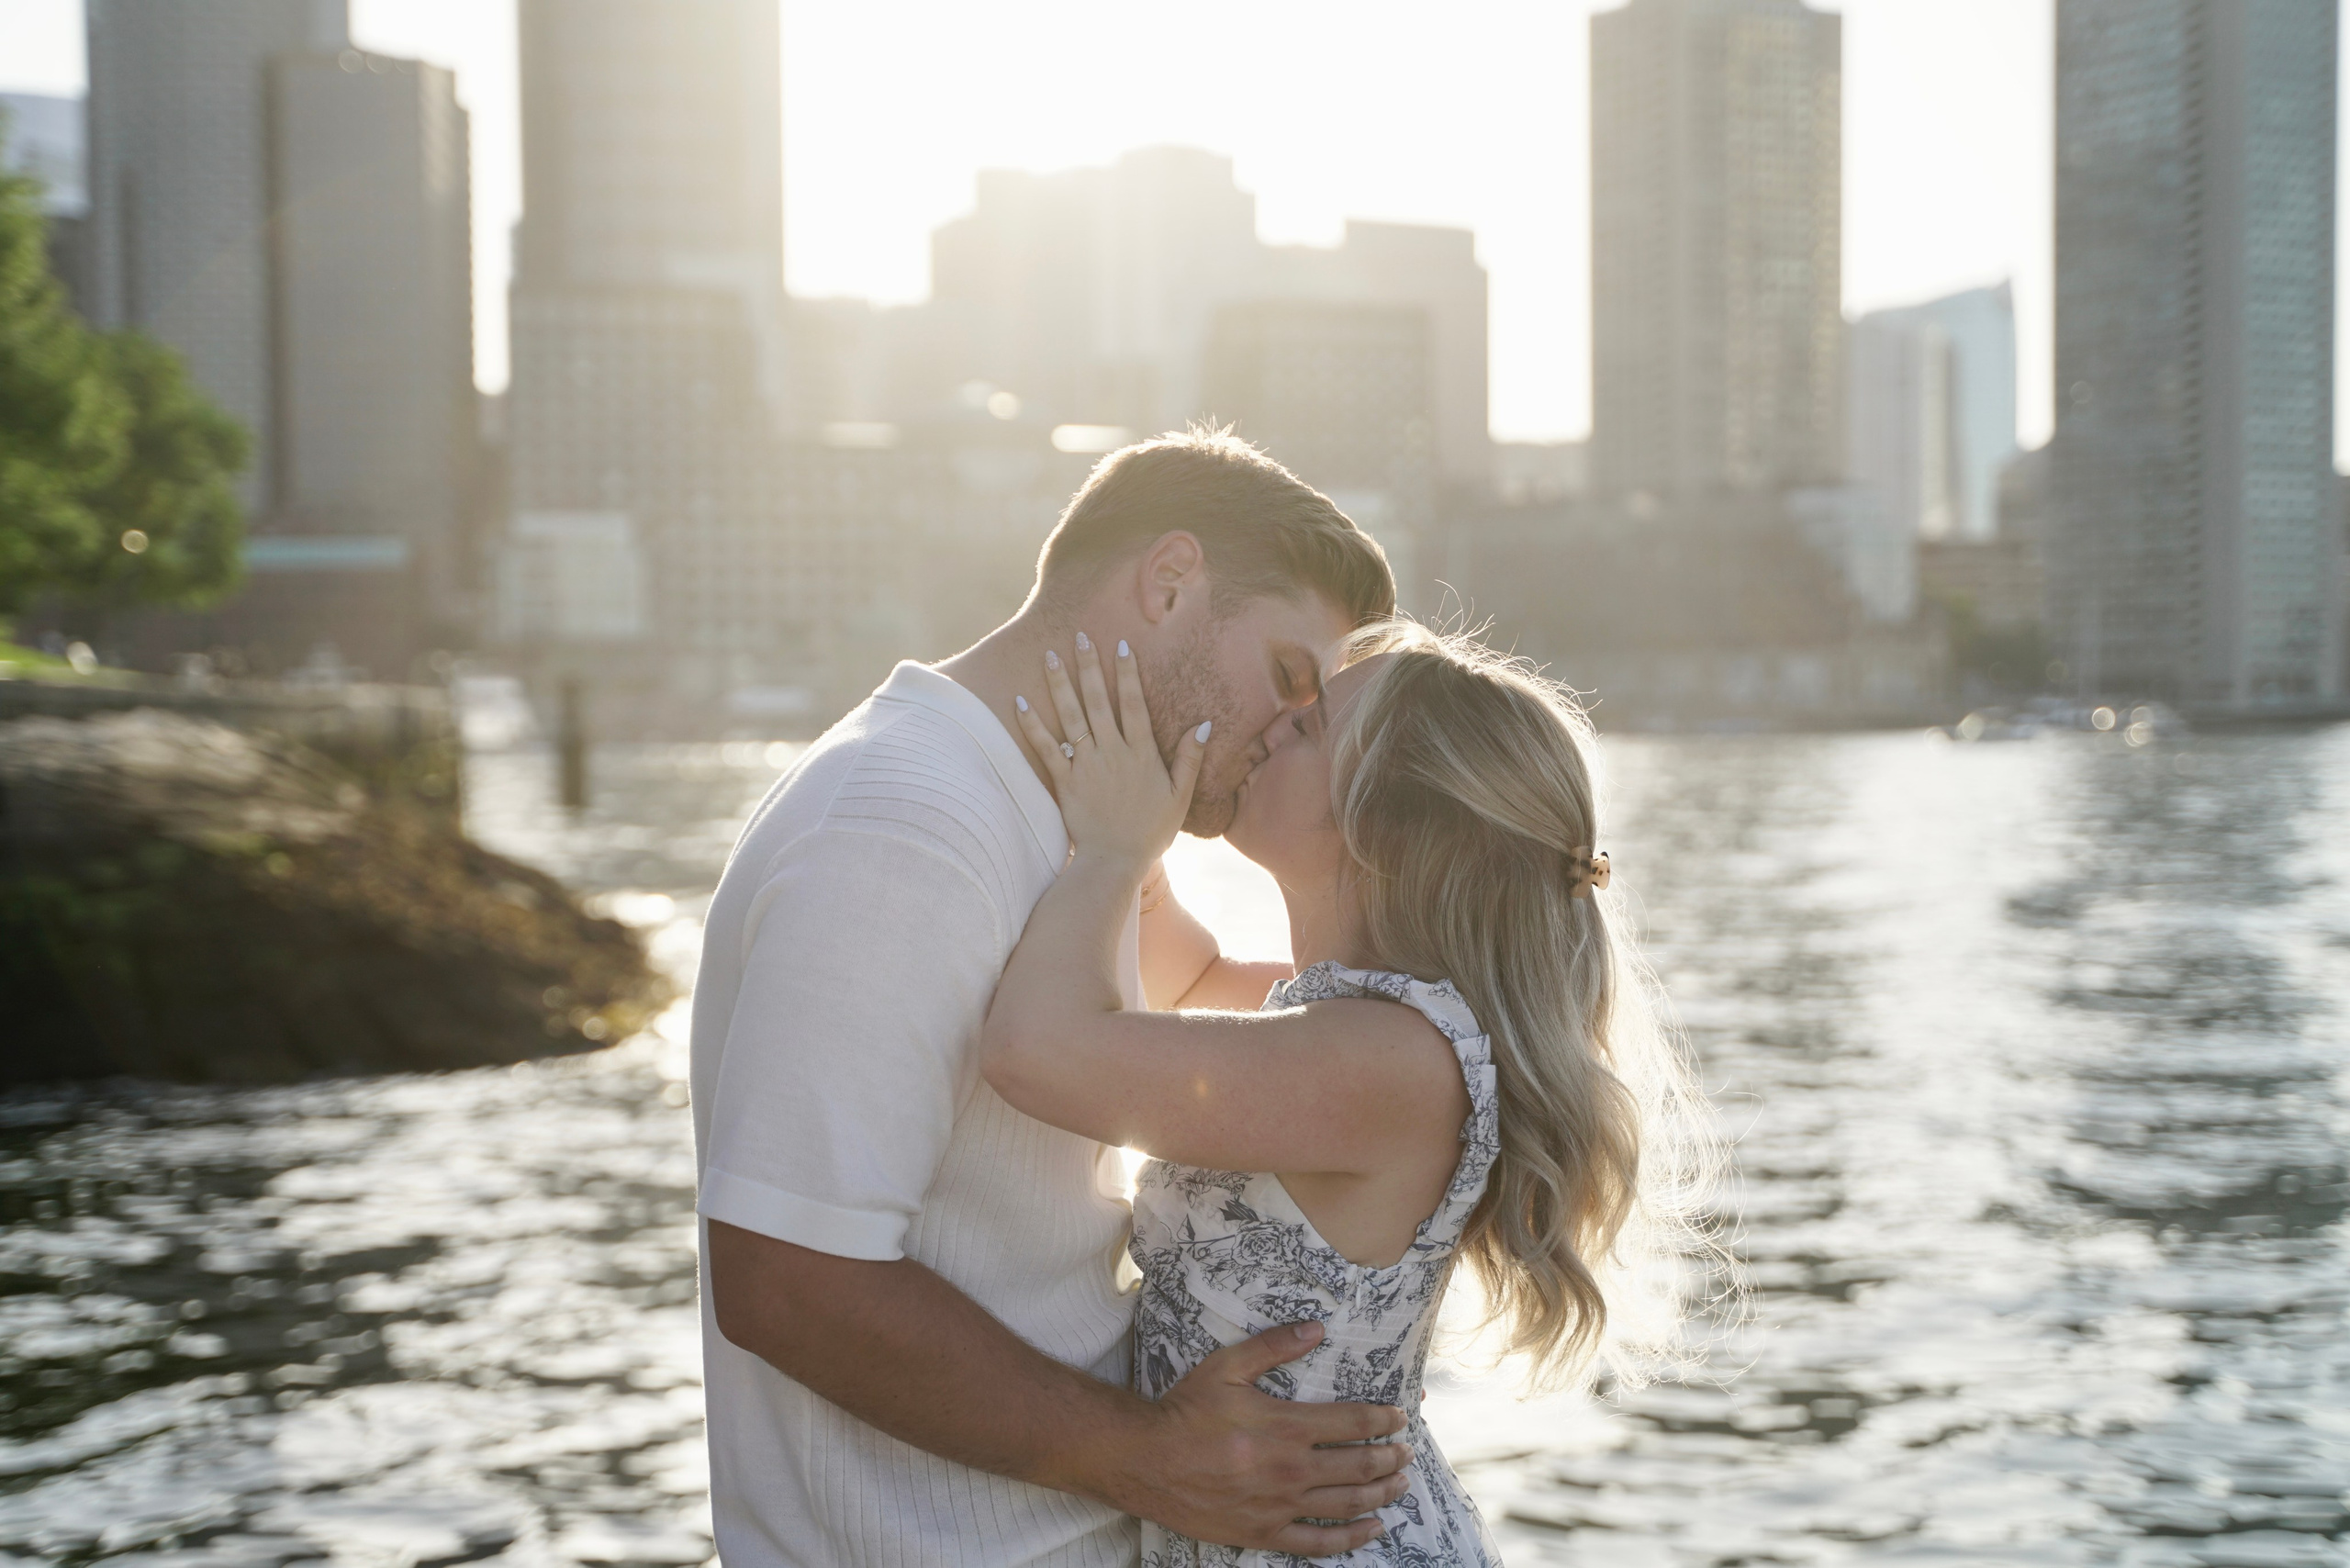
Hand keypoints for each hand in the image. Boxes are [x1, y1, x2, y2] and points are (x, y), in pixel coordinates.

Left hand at [1016, 634, 1207, 873]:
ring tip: (1051, 656)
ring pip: (1072, 717)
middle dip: (1090, 667)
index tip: (1120, 646)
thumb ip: (1190, 759)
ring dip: (1060, 685)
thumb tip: (1204, 725)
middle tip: (1080, 637)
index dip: (1127, 674)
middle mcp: (1113, 753)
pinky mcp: (1065, 782)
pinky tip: (1020, 703)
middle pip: (1099, 701)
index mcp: (1142, 754)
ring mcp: (1087, 765)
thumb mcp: (1179, 797)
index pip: (1134, 705)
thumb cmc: (1150, 832)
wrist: (1115, 862)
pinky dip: (1033, 726)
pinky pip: (1047, 748)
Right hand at [1101, 1321, 1410, 1553]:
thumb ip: (1274, 1347)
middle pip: (1359, 1466)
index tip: (1400, 1417)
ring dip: (1381, 1494)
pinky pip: (1318, 1543)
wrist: (1145, 1461)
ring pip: (1347, 1504)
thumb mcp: (1226, 1367)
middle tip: (1407, 1452)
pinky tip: (1372, 1529)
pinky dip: (1351, 1538)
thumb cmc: (1185, 1411)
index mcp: (1287, 1427)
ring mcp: (1280, 1507)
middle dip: (1391, 1458)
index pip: (1353, 1424)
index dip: (1384, 1420)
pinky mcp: (1264, 1533)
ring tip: (1400, 1485)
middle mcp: (1291, 1470)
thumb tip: (1316, 1328)